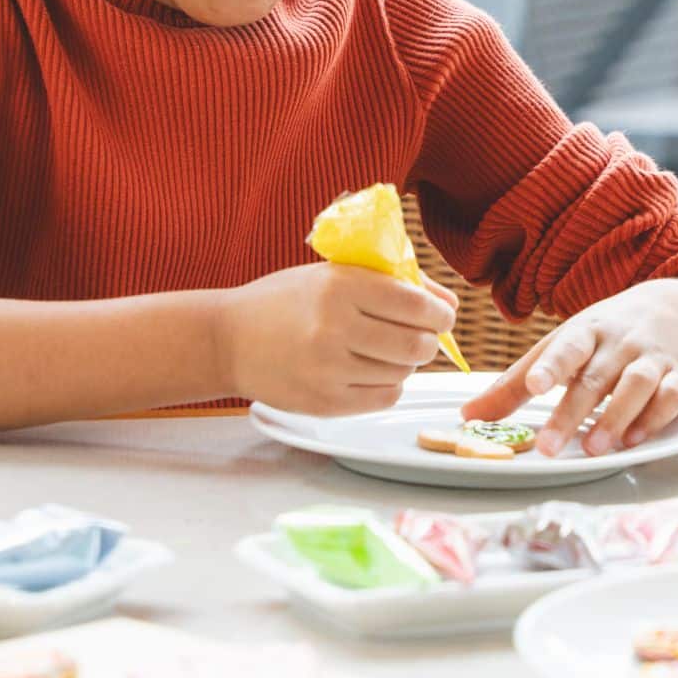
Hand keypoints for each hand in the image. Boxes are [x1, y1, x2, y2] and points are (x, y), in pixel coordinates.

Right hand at [220, 263, 453, 415]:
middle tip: (417, 336)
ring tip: (384, 351)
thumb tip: (448, 303)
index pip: (416, 306)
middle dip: (427, 341)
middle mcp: (335, 328)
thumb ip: (392, 283)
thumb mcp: (334, 274)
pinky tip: (370, 370)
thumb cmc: (287, 300)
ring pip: (403, 372)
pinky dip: (388, 384)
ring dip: (405, 363)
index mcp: (340, 286)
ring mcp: (329, 370)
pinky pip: (385, 397)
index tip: (441, 316)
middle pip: (417, 345)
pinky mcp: (325, 403)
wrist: (228, 339)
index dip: (440, 313)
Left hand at [461, 281, 677, 455]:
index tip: (535, 384)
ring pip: (636, 384)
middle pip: (595, 377)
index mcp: (586, 331)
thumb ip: (517, 382)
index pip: (567, 346)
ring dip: (616, 417)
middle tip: (548, 447)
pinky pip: (672, 397)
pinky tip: (635, 439)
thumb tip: (469, 416)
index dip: (551, 365)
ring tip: (593, 448)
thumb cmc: (609, 333)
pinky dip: (655, 418)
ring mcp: (654, 358)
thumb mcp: (564, 344)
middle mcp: (620, 342)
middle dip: (571, 412)